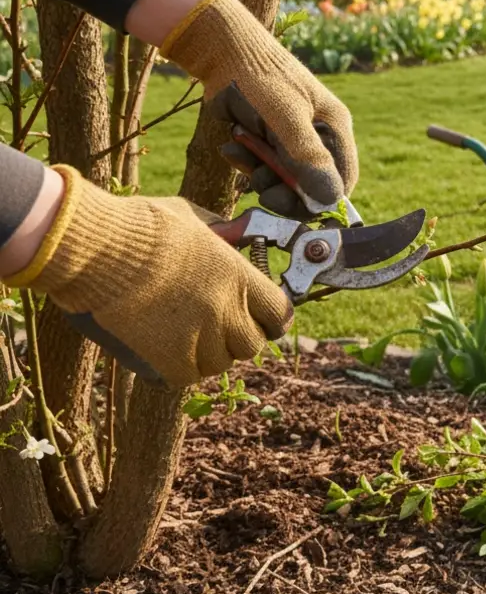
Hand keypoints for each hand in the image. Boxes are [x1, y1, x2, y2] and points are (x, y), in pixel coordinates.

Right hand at [4, 166, 291, 387]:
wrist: (99, 249)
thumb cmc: (142, 226)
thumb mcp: (193, 217)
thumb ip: (221, 232)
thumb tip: (236, 232)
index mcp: (240, 276)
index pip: (280, 314)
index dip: (271, 319)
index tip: (260, 319)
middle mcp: (227, 310)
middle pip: (252, 345)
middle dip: (237, 339)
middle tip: (216, 328)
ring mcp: (201, 337)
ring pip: (220, 364)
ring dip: (208, 355)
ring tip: (185, 337)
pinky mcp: (169, 357)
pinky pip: (187, 376)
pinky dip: (179, 369)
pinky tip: (165, 352)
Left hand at [159, 0, 357, 219]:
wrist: (221, 50)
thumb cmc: (259, 78)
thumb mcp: (285, 119)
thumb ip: (308, 158)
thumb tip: (330, 198)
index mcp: (335, 128)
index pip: (341, 181)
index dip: (317, 200)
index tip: (286, 202)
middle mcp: (320, 135)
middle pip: (311, 184)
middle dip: (282, 188)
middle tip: (257, 182)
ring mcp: (294, 137)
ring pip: (284, 177)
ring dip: (259, 172)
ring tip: (239, 148)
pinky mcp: (270, 137)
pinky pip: (263, 164)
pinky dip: (247, 161)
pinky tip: (231, 145)